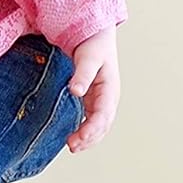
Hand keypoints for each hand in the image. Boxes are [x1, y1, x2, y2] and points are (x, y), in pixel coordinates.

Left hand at [65, 26, 118, 152]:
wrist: (96, 36)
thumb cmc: (93, 45)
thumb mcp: (88, 58)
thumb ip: (82, 74)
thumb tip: (76, 91)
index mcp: (110, 89)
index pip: (103, 114)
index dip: (92, 129)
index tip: (78, 139)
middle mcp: (109, 97)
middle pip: (103, 124)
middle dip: (90, 138)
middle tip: (72, 147)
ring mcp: (103, 100)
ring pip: (99, 125)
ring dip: (89, 138)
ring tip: (73, 147)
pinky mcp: (94, 99)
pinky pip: (93, 119)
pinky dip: (86, 130)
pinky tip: (75, 137)